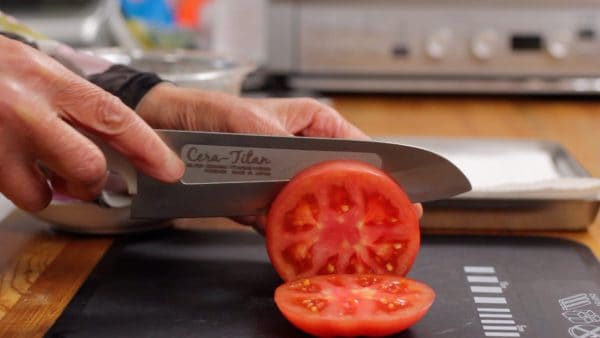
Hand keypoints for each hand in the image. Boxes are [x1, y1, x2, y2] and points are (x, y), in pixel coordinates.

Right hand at [0, 36, 183, 211]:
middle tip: (91, 181)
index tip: (170, 169)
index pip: (114, 117)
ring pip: (46, 195)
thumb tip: (114, 139)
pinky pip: (16, 197)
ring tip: (40, 171)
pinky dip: (25, 192)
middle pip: (87, 167)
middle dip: (94, 183)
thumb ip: (73, 102)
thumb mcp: (36, 70)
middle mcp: (25, 109)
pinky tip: (16, 170)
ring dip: (51, 193)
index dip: (148, 147)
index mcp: (49, 80)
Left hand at [136, 83, 423, 231]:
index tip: (405, 196)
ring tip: (340, 245)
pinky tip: (294, 246)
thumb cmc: (209, 111)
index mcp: (312, 123)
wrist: (166, 131)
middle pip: (342, 183)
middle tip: (378, 231)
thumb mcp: (242, 115)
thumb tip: (293, 170)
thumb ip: (270, 138)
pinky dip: (287, 234)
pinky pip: (283, 221)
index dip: (385, 173)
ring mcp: (284, 181)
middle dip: (357, 207)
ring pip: (314, 206)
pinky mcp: (263, 202)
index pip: (359, 148)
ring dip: (322, 225)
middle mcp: (303, 153)